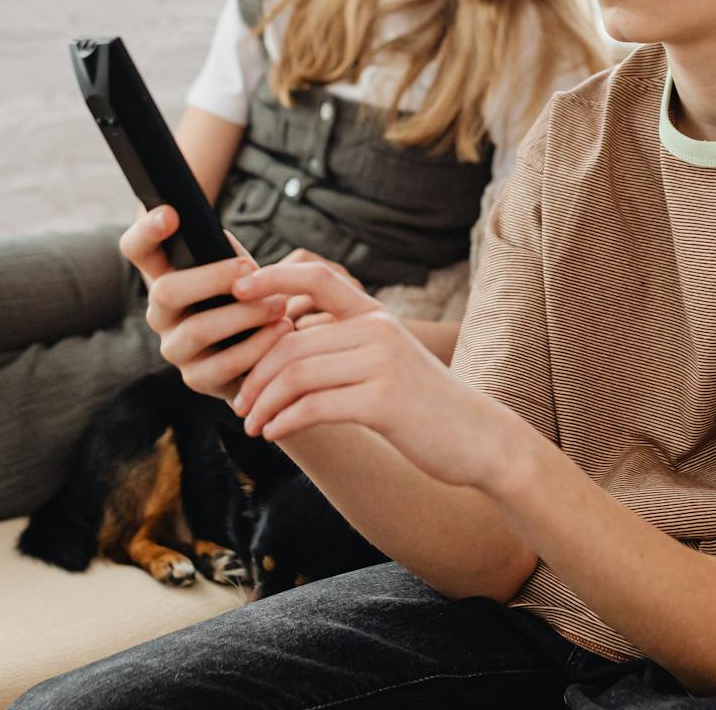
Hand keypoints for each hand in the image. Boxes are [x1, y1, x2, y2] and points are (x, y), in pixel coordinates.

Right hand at [122, 206, 294, 401]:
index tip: (171, 213)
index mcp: (164, 276)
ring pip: (198, 330)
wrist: (263, 351)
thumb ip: (229, 256)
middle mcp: (160, 313)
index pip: (137, 248)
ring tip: (280, 305)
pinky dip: (259, 346)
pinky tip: (283, 331)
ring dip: (244, 314)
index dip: (147, 230)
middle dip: (213, 277)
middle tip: (251, 270)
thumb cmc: (247, 297)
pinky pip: (225, 365)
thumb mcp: (237, 270)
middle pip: (165, 290)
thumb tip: (232, 256)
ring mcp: (175, 348)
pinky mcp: (197, 379)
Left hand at [227, 259, 516, 490]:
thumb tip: (285, 350)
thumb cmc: (425, 405)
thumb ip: (345, 348)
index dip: (272, 276)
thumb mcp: (387, 361)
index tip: (236, 290)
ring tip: (252, 424)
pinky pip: (314, 407)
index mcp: (375, 315)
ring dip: (264, 403)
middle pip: (292, 342)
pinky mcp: (383, 402)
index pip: (317, 276)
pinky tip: (275, 434)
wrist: (480, 438)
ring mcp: (382, 363)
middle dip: (255, 374)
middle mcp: (377, 330)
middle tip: (239, 403)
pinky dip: (284, 422)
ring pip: (297, 375)